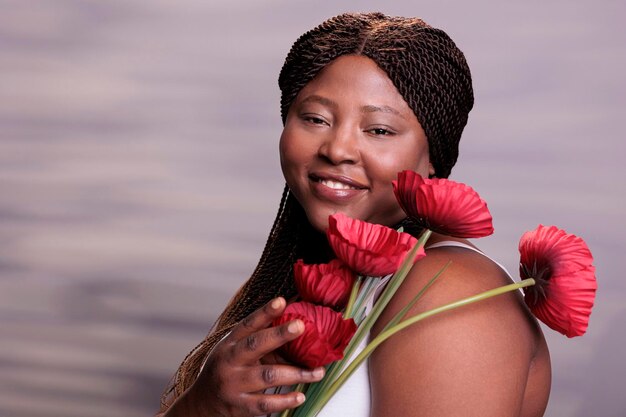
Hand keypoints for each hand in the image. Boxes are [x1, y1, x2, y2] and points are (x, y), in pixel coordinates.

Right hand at [184, 297, 324, 416]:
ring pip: (267, 376)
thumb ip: (262, 342)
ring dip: (296, 373)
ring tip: (317, 371)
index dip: (265, 312)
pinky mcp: (239, 407)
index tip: (282, 301)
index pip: (248, 324)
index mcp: (230, 344)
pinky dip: (285, 400)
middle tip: (301, 325)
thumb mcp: (236, 351)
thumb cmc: (226, 370)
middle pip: (256, 345)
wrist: (201, 403)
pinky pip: (265, 404)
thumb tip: (298, 329)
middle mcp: (230, 361)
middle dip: (279, 334)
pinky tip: (300, 396)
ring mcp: (233, 384)